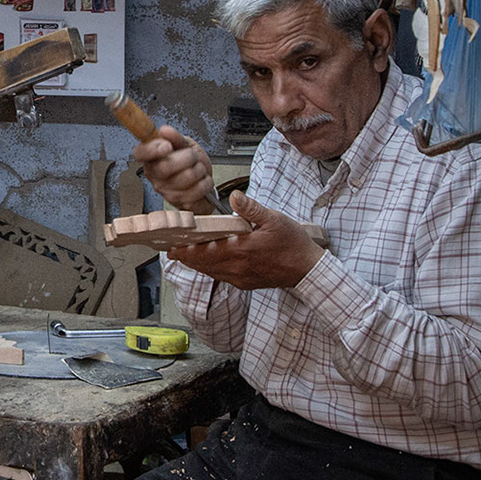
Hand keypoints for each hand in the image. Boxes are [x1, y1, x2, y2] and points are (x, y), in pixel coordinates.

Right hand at [132, 126, 216, 213]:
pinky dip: (206, 181)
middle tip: (192, 156)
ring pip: (187, 176)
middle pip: (166, 166)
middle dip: (188, 157)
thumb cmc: (190, 163)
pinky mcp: (180, 201)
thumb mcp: (185, 145)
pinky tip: (201, 180)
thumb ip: (175, 138)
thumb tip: (164, 131)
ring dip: (200, 169)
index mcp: (151, 158)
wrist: (201, 182)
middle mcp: (155, 175)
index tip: (167, 146)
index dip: (152, 149)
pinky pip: (198, 188)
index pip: (140, 153)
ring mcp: (166, 190)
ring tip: (198, 169)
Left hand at [167, 192, 324, 290]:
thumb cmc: (294, 244)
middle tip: (172, 249)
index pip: (206, 252)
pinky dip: (210, 270)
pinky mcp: (245, 283)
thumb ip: (252, 209)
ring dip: (197, 264)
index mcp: (241, 250)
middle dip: (186, 256)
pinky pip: (221, 277)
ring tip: (184, 255)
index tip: (173, 245)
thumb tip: (235, 197)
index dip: (187, 250)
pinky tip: (208, 262)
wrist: (308, 270)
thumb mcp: (275, 219)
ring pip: (211, 272)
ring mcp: (241, 277)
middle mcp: (238, 267)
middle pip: (203, 264)